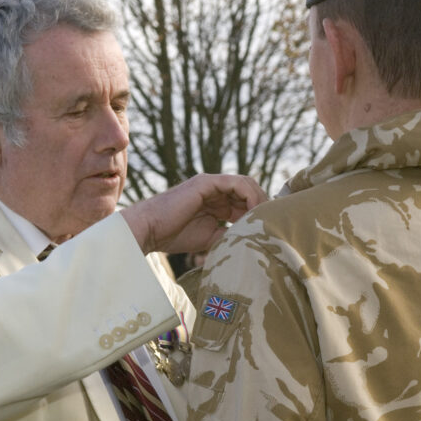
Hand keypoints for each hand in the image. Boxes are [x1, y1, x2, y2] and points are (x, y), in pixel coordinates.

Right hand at [121, 174, 266, 253]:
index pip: (245, 201)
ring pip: (246, 184)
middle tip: (271, 223)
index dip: (259, 213)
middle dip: (263, 205)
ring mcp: (211, 184)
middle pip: (249, 190)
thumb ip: (229, 234)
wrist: (149, 231)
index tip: (268, 228)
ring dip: (259, 200)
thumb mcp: (210, 237)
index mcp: (216, 201)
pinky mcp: (206, 182)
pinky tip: (252, 212)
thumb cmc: (173, 236)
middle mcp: (215, 189)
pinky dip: (249, 196)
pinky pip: (236, 183)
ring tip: (263, 218)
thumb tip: (250, 238)